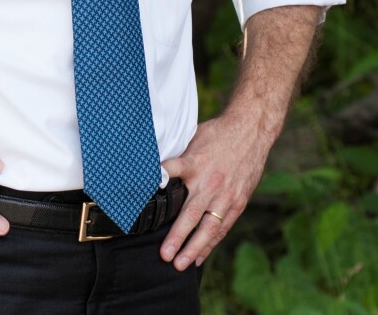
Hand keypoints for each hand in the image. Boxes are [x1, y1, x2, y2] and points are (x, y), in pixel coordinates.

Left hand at [160, 114, 267, 270]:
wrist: (251, 132)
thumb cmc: (217, 133)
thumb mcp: (193, 137)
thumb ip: (178, 157)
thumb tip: (155, 167)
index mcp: (195, 163)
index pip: (172, 171)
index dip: (159, 180)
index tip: (145, 194)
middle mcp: (210, 183)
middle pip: (190, 214)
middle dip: (177, 236)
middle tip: (164, 255)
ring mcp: (225, 195)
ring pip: (208, 227)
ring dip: (194, 248)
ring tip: (181, 264)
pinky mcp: (238, 202)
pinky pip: (222, 227)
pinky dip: (211, 243)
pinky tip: (200, 257)